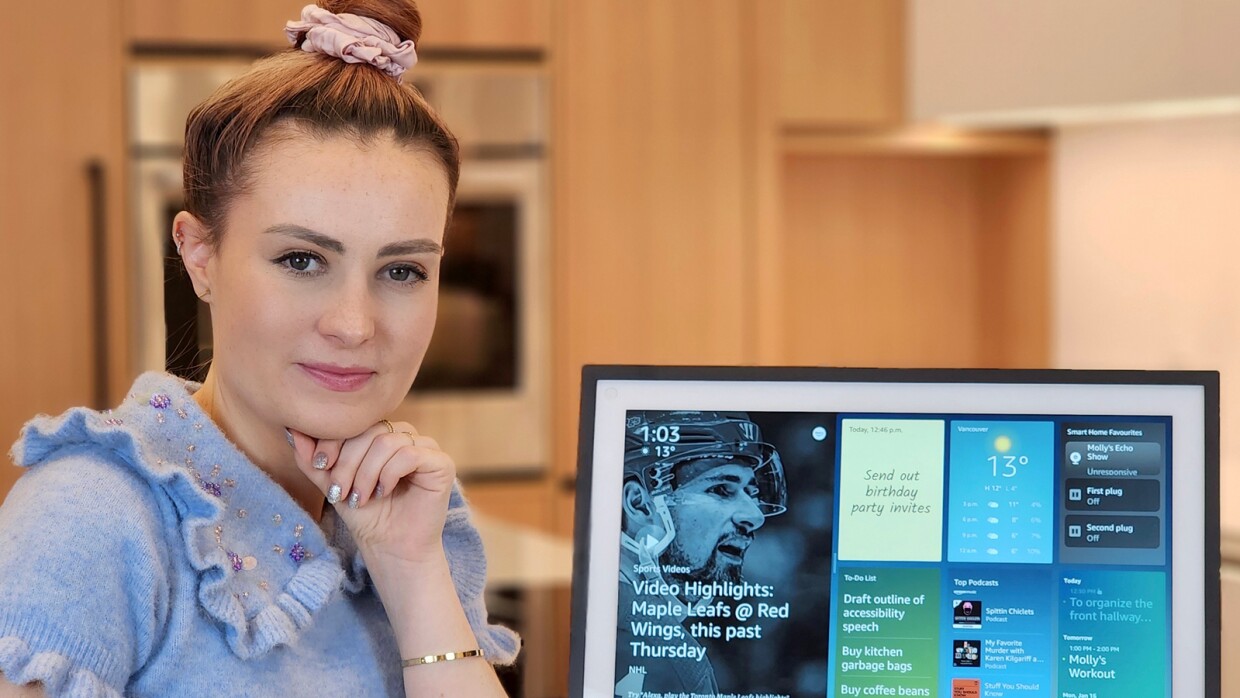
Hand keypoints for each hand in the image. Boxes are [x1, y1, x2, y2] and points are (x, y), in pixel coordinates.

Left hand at [288, 421, 455, 565]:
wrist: (390, 548)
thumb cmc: (366, 516)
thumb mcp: (332, 484)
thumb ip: (313, 459)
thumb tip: (291, 430)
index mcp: (382, 435)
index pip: (356, 423)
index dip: (334, 440)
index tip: (319, 465)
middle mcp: (405, 436)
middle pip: (371, 431)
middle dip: (348, 462)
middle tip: (339, 492)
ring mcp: (426, 448)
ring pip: (388, 442)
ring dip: (366, 472)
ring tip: (360, 497)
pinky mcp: (442, 463)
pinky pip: (410, 454)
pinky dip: (389, 474)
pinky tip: (383, 492)